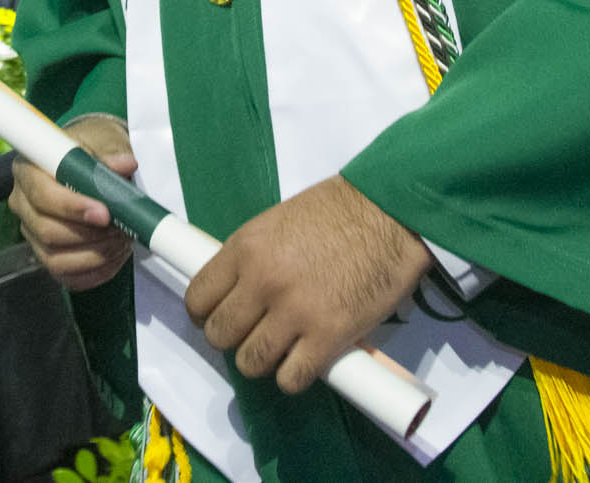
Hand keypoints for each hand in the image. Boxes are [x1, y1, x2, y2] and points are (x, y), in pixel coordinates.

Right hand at [10, 113, 135, 291]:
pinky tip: (116, 255)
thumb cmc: (92, 149)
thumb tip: (125, 165)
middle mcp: (23, 203)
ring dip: (96, 254)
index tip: (104, 213)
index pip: (42, 195)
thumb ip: (110, 154)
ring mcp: (33, 233)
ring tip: (123, 238)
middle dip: (90, 235)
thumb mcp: (102, 141)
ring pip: (56, 259)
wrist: (93, 162)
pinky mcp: (47, 255)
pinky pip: (68, 277)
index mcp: (28, 170)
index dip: (72, 207)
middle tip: (122, 227)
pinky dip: (97, 271)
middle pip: (47, 231)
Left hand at [185, 175, 432, 394]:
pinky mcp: (328, 336)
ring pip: (251, 362)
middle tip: (252, 334)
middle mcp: (262, 281)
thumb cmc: (338, 212)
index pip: (199, 297)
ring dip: (262, 361)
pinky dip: (294, 377)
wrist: (390, 213)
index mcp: (245, 247)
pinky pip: (291, 378)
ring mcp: (294, 311)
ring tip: (279, 351)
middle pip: (220, 334)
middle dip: (232, 339)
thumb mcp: (278, 223)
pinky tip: (305, 362)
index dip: (204, 314)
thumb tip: (239, 292)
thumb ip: (254, 258)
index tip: (217, 317)